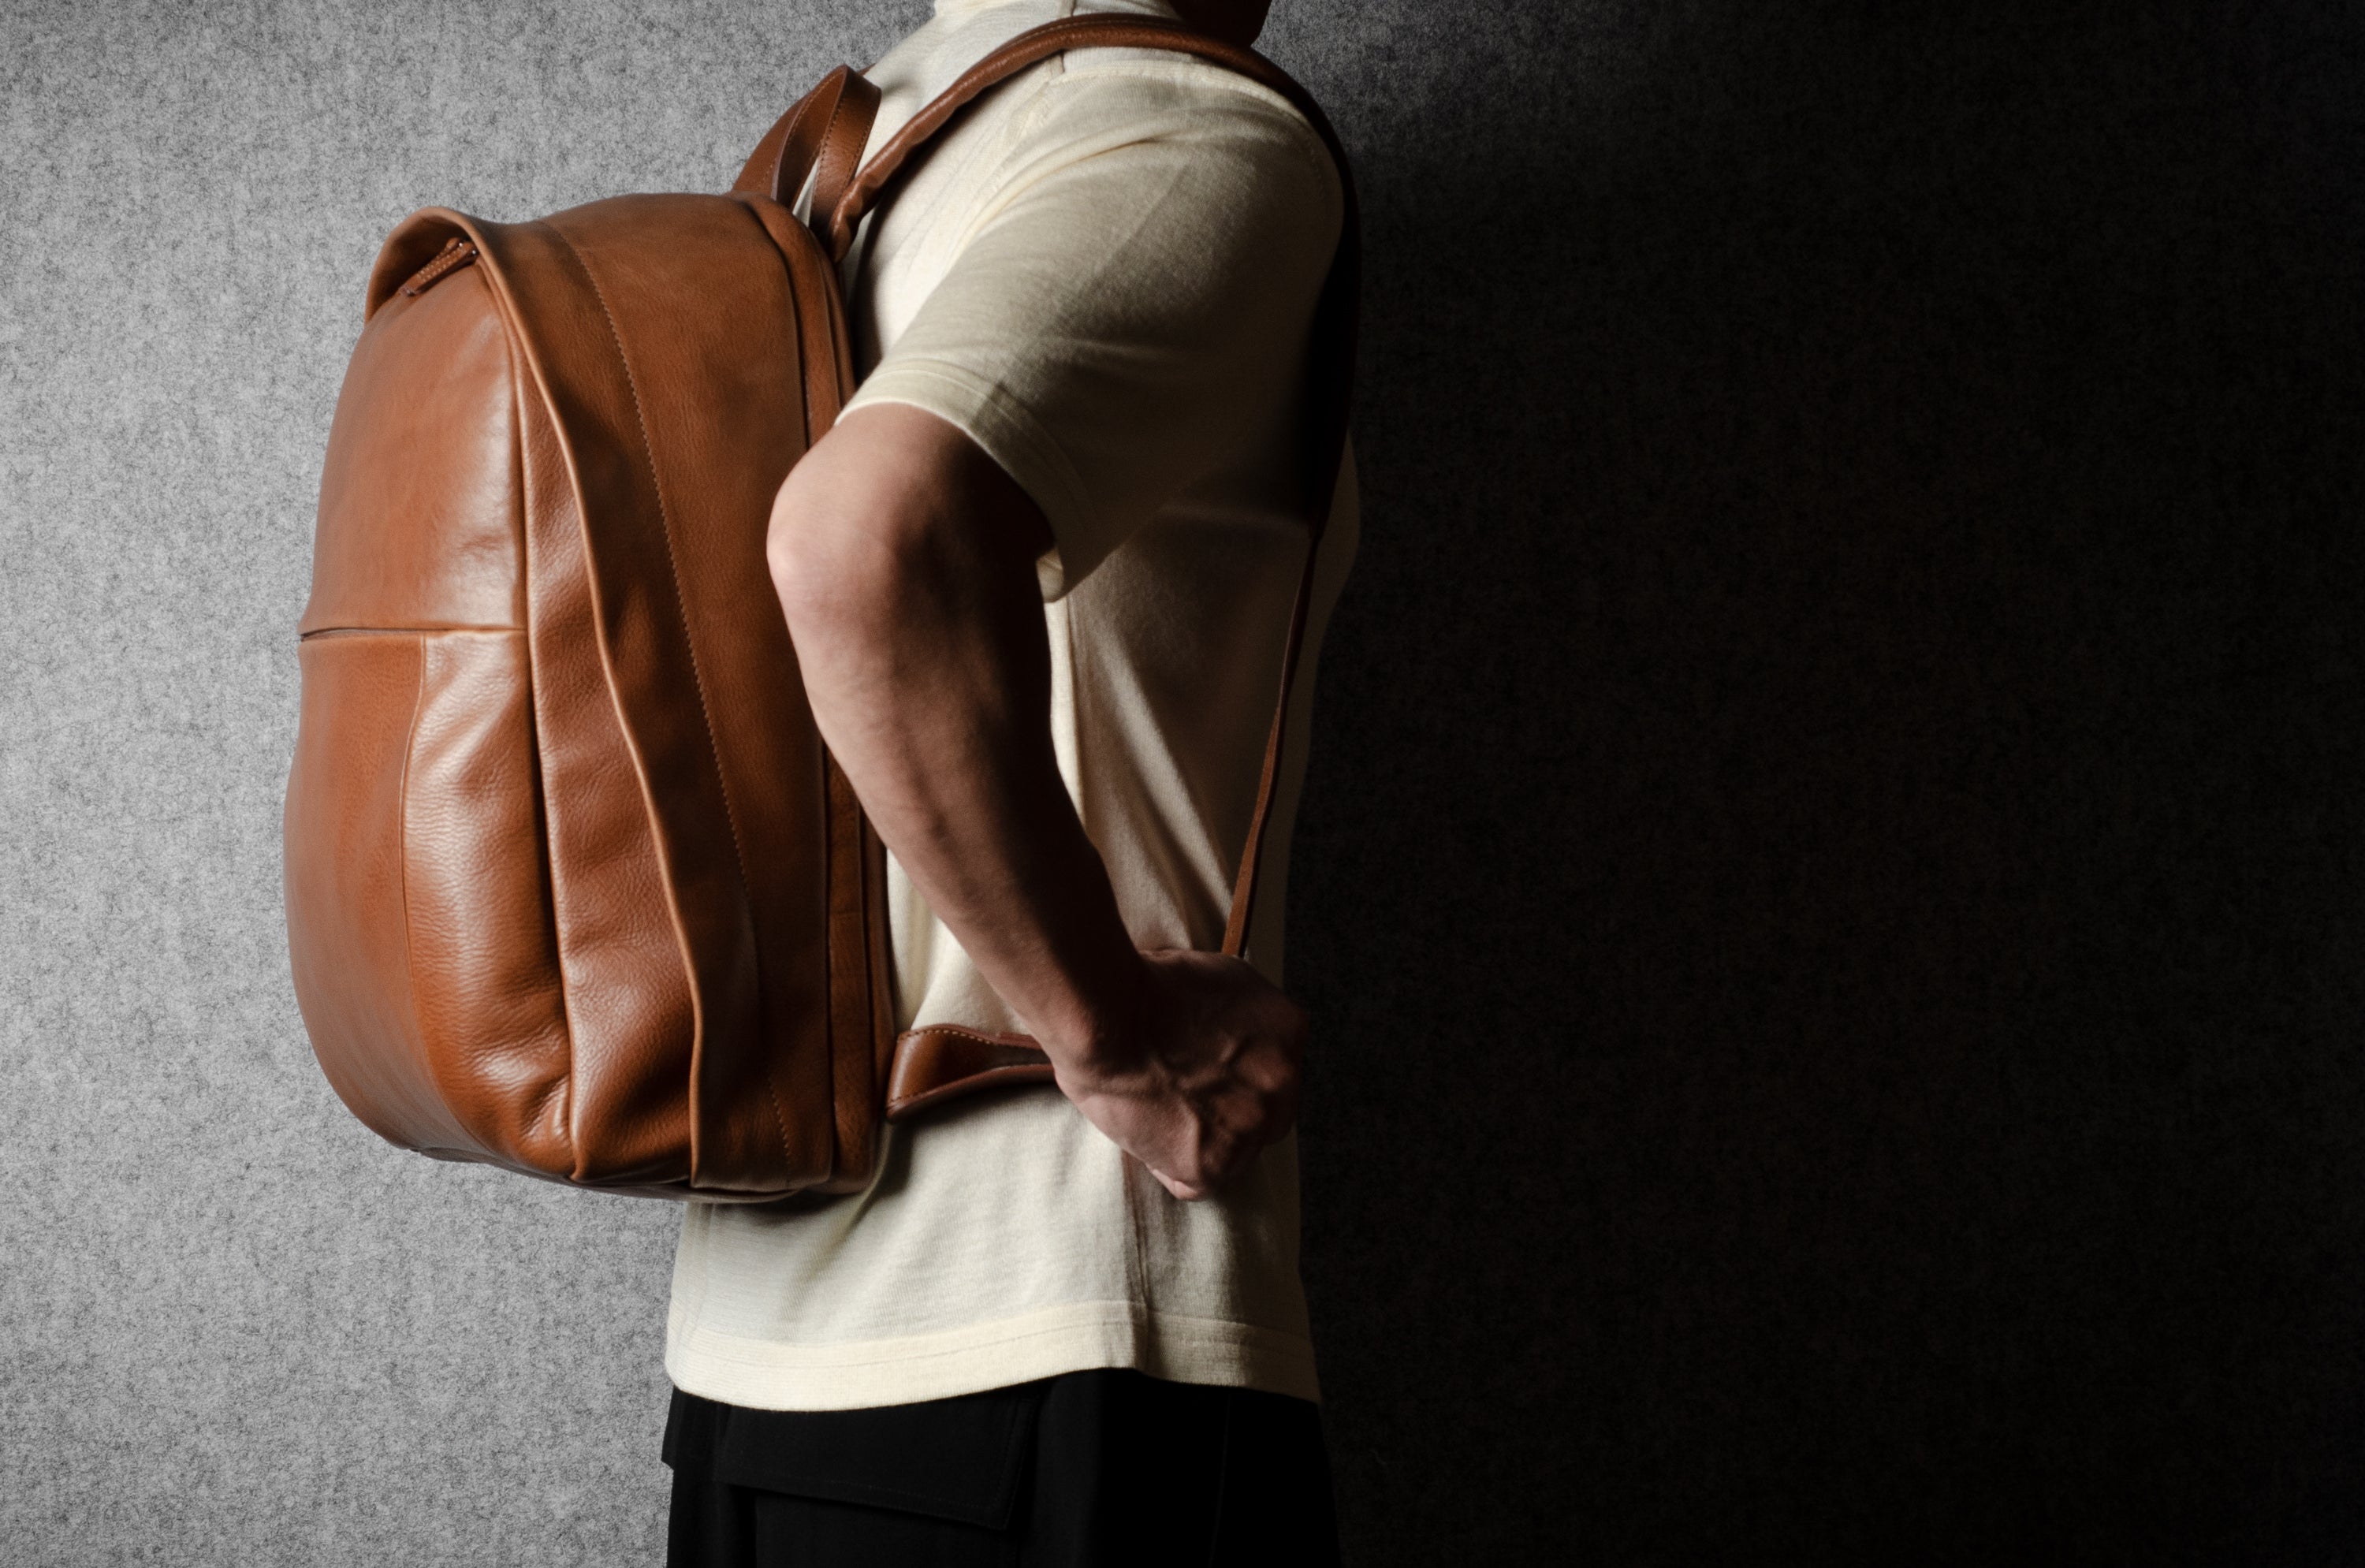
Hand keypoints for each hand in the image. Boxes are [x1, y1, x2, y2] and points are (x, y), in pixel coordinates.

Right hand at [1048, 948, 1307, 1200]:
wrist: (1106, 1018)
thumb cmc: (1143, 989)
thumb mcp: (1218, 977)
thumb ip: (1243, 1012)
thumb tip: (1233, 1031)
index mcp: (1288, 1030)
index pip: (1278, 1068)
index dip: (1240, 1073)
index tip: (1211, 1072)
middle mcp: (1283, 1082)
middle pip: (1269, 1112)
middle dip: (1233, 1109)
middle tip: (1186, 1096)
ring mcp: (1251, 1127)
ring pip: (1237, 1152)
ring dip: (1203, 1140)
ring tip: (1159, 1112)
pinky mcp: (1213, 1163)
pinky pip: (1197, 1183)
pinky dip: (1171, 1167)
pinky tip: (1150, 1137)